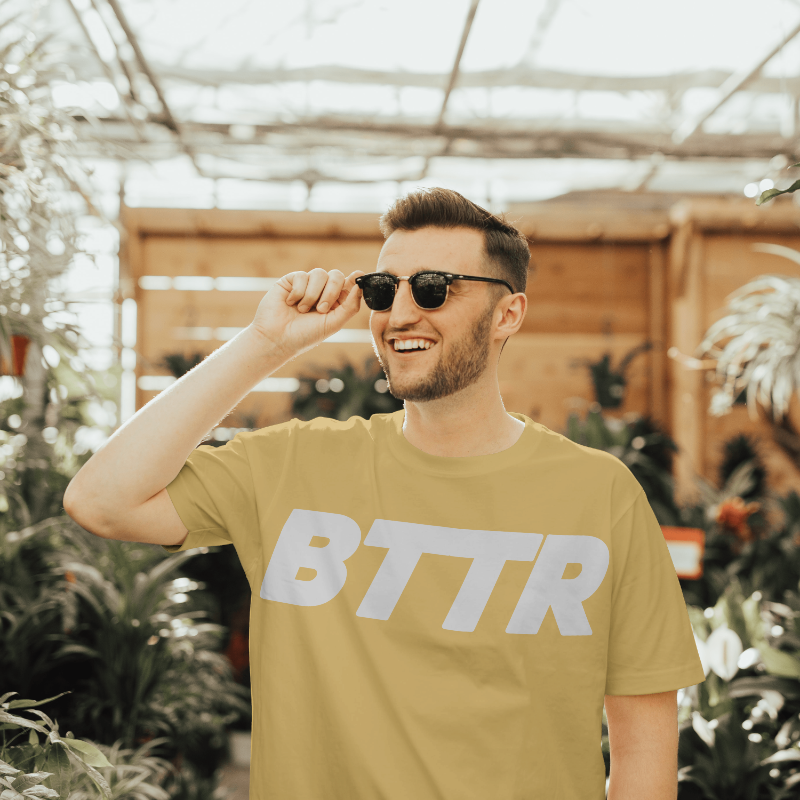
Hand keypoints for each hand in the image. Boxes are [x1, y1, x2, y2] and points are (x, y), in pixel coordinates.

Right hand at [248, 268, 364, 358]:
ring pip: (319, 274)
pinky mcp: (291, 280)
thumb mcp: (333, 323)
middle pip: (336, 276)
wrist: (277, 339)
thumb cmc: (305, 335)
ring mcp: (307, 285)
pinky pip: (302, 276)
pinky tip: (290, 303)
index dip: (354, 279)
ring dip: (312, 294)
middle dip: (331, 292)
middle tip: (321, 309)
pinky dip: (298, 292)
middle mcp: (322, 291)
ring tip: (302, 310)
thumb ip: (350, 306)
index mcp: (335, 301)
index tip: (358, 276)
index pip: (348, 284)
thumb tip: (360, 285)